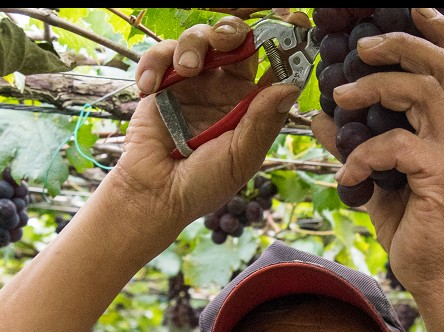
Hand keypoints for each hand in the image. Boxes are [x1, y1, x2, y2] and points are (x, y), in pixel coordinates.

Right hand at [116, 16, 300, 229]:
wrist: (155, 196)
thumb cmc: (203, 184)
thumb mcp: (240, 157)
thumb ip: (262, 122)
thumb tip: (289, 87)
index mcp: (252, 105)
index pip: (273, 66)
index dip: (285, 43)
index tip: (294, 24)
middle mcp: (225, 89)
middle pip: (236, 40)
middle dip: (233, 31)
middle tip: (228, 39)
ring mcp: (194, 83)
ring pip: (200, 38)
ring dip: (193, 43)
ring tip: (185, 69)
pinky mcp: (163, 83)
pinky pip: (161, 54)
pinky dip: (155, 63)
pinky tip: (149, 88)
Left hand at [311, 9, 443, 299]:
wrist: (434, 275)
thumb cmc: (411, 228)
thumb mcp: (375, 179)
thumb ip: (352, 145)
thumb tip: (319, 118)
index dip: (438, 31)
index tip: (409, 8)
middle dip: (402, 43)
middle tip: (361, 46)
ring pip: (425, 91)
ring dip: (378, 85)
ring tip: (341, 95)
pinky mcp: (439, 177)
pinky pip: (397, 146)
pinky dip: (362, 154)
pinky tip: (347, 176)